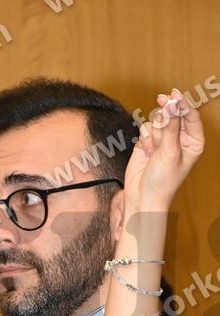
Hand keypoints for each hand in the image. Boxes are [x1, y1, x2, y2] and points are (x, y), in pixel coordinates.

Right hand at [124, 87, 204, 210]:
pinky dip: (144, 138)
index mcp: (193, 142)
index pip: (190, 116)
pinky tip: (145, 152)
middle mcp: (179, 139)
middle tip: (160, 102)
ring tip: (153, 150)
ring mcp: (163, 141)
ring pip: (157, 120)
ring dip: (154, 132)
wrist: (143, 198)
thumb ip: (171, 126)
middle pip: (173, 114)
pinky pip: (145, 128)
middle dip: (165, 119)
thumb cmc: (162, 182)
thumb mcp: (170, 152)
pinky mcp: (147, 143)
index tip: (173, 94)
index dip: (182, 103)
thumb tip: (172, 103)